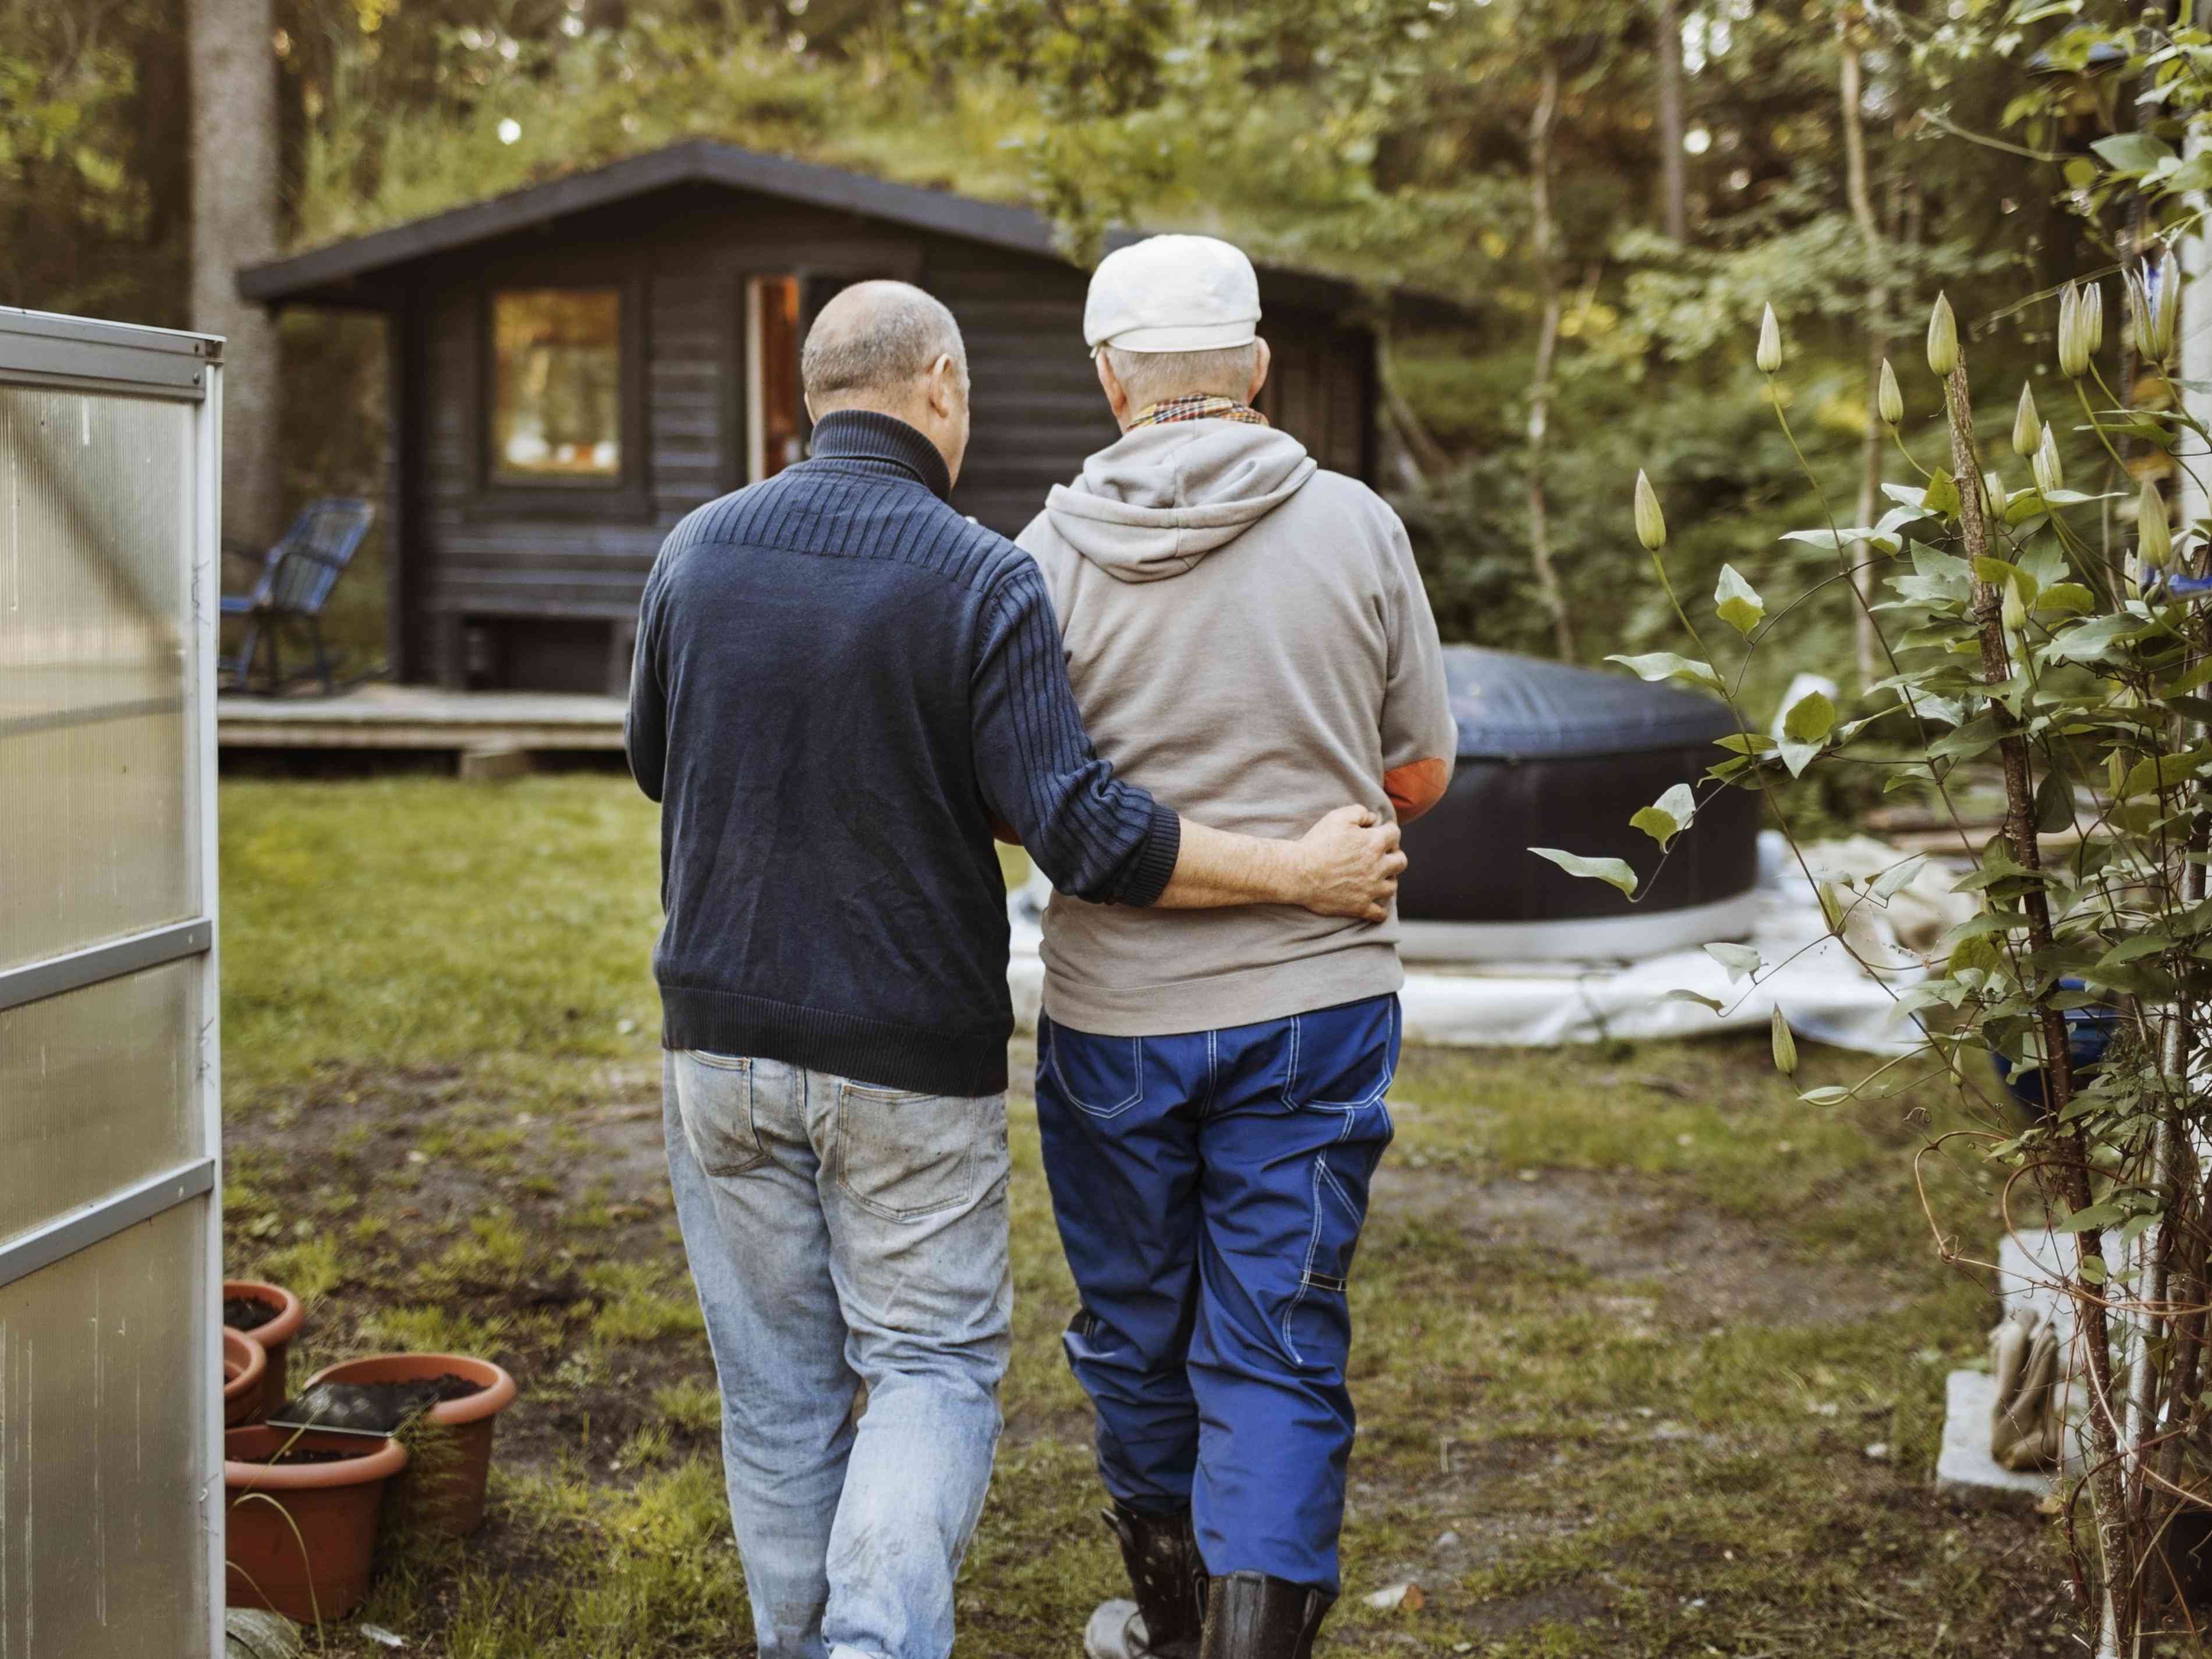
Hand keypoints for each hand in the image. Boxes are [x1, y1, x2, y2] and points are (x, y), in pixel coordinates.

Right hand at [1292, 804, 1405, 922]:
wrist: (1299, 872)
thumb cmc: (1317, 843)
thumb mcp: (1337, 817)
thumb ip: (1360, 812)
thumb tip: (1373, 818)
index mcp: (1374, 843)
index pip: (1394, 834)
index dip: (1388, 831)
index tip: (1381, 833)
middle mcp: (1377, 867)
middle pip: (1401, 861)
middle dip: (1395, 855)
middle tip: (1383, 855)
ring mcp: (1370, 889)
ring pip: (1392, 887)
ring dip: (1388, 880)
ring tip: (1378, 877)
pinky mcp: (1360, 906)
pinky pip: (1379, 914)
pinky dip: (1380, 910)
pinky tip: (1374, 903)